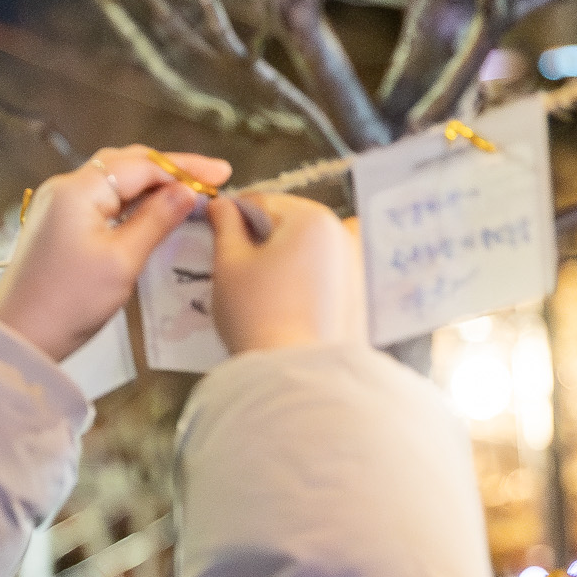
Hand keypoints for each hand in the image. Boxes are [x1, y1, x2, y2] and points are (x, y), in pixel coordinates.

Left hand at [0, 146, 227, 360]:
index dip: (184, 167)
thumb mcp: (122, 261)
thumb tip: (187, 191)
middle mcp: (64, 188)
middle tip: (211, 178)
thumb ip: (156, 220)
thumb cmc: (70, 302)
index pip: (141, 164)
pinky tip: (154, 210)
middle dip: (169, 169)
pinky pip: (101, 201)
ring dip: (151, 184)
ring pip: (114, 181)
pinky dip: (131, 201)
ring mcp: (58, 205)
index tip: (221, 173)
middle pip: (125, 164)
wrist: (20, 336)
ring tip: (188, 191)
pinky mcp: (58, 225)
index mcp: (78, 190)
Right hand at [205, 192, 366, 352]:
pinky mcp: (361, 294)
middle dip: (263, 238)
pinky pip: (329, 273)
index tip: (215, 231)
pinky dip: (310, 278)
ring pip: (310, 248)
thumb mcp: (228, 265)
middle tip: (237, 268)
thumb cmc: (257, 317)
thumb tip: (222, 205)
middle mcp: (342, 234)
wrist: (293, 374)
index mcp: (311, 218)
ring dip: (286, 258)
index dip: (232, 216)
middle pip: (290, 222)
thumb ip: (225, 226)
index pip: (261, 202)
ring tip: (261, 290)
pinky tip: (291, 298)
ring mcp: (357, 265)